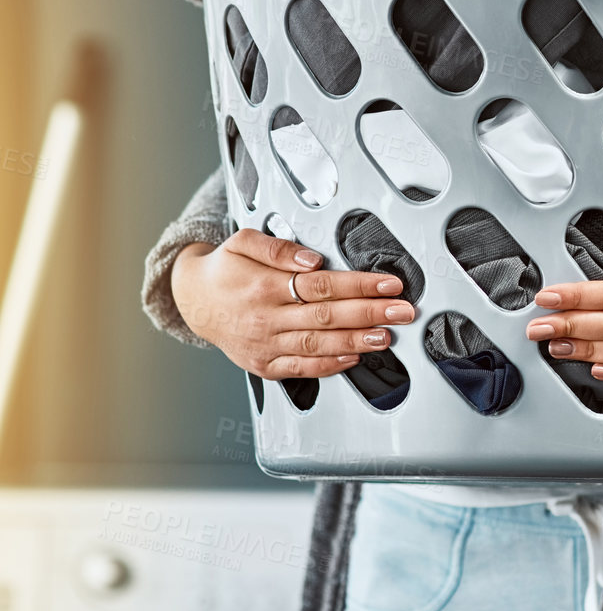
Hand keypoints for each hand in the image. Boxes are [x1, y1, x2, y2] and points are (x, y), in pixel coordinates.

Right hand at [170, 228, 415, 380]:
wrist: (193, 301)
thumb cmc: (225, 269)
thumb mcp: (244, 242)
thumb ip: (278, 248)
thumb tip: (311, 259)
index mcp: (264, 285)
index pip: (322, 286)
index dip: (360, 285)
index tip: (388, 284)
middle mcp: (266, 318)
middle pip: (327, 316)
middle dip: (370, 313)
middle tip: (402, 311)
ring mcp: (265, 345)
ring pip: (318, 345)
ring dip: (356, 341)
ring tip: (386, 336)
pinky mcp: (264, 365)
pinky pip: (301, 369)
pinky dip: (329, 366)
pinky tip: (353, 358)